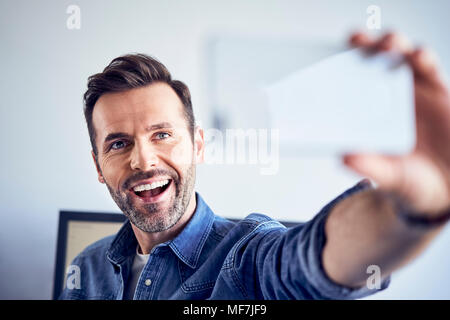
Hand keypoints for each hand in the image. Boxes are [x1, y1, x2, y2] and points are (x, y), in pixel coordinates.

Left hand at [343, 32, 449, 214]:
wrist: (445, 188)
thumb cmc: (408, 180)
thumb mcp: (387, 175)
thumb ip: (368, 165)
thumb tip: (345, 155)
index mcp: (366, 114)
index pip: (349, 83)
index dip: (339, 67)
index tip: (326, 56)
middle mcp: (386, 99)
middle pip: (372, 62)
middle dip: (364, 46)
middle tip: (356, 40)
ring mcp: (411, 93)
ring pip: (399, 58)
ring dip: (392, 45)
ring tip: (387, 45)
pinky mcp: (437, 92)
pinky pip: (428, 69)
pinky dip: (422, 58)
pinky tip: (416, 57)